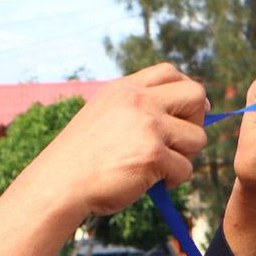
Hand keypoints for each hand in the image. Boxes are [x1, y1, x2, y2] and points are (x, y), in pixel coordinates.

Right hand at [39, 63, 208, 216]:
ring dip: (184, 156)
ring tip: (159, 167)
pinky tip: (149, 182)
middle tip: (180, 142)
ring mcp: (148, 126)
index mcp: (125, 89)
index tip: (187, 112)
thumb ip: (136, 108)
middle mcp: (138, 100)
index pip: (170, 72)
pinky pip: (185, 168)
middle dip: (197, 120)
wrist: (58, 183)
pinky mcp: (153, 155)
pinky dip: (173, 180)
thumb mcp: (104, 115)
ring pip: (197, 137)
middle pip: (196, 95)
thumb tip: (184, 116)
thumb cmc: (82, 158)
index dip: (185, 92)